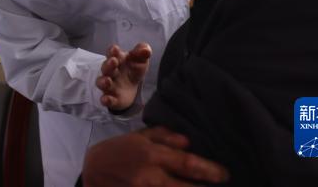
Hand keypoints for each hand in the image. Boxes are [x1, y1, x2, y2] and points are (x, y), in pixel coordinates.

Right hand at [82, 127, 228, 185]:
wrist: (91, 172)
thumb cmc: (117, 151)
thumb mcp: (138, 137)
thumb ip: (164, 136)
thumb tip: (189, 142)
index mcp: (152, 155)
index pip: (188, 164)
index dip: (210, 170)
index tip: (225, 174)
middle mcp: (150, 176)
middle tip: (224, 186)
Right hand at [96, 42, 150, 111]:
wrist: (131, 88)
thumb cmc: (133, 69)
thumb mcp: (140, 60)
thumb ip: (142, 52)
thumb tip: (146, 50)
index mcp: (117, 59)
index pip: (112, 53)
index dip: (113, 51)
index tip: (115, 49)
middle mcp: (111, 72)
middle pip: (106, 67)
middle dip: (108, 64)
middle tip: (114, 61)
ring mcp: (110, 86)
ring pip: (102, 83)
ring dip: (103, 81)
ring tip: (107, 80)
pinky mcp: (112, 99)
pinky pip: (107, 99)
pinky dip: (106, 100)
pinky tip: (106, 99)